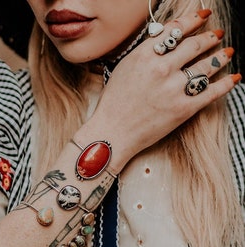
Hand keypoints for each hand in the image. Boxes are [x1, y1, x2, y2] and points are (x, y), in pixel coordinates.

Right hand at [76, 10, 238, 171]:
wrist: (113, 131)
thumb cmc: (114, 102)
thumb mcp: (123, 69)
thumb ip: (144, 53)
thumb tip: (162, 41)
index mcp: (144, 56)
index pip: (175, 30)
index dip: (192, 20)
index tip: (202, 16)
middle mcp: (162, 68)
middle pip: (194, 45)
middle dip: (209, 36)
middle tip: (217, 34)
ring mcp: (174, 89)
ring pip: (207, 65)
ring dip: (221, 56)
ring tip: (228, 51)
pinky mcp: (184, 109)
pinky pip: (212, 92)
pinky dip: (227, 83)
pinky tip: (234, 77)